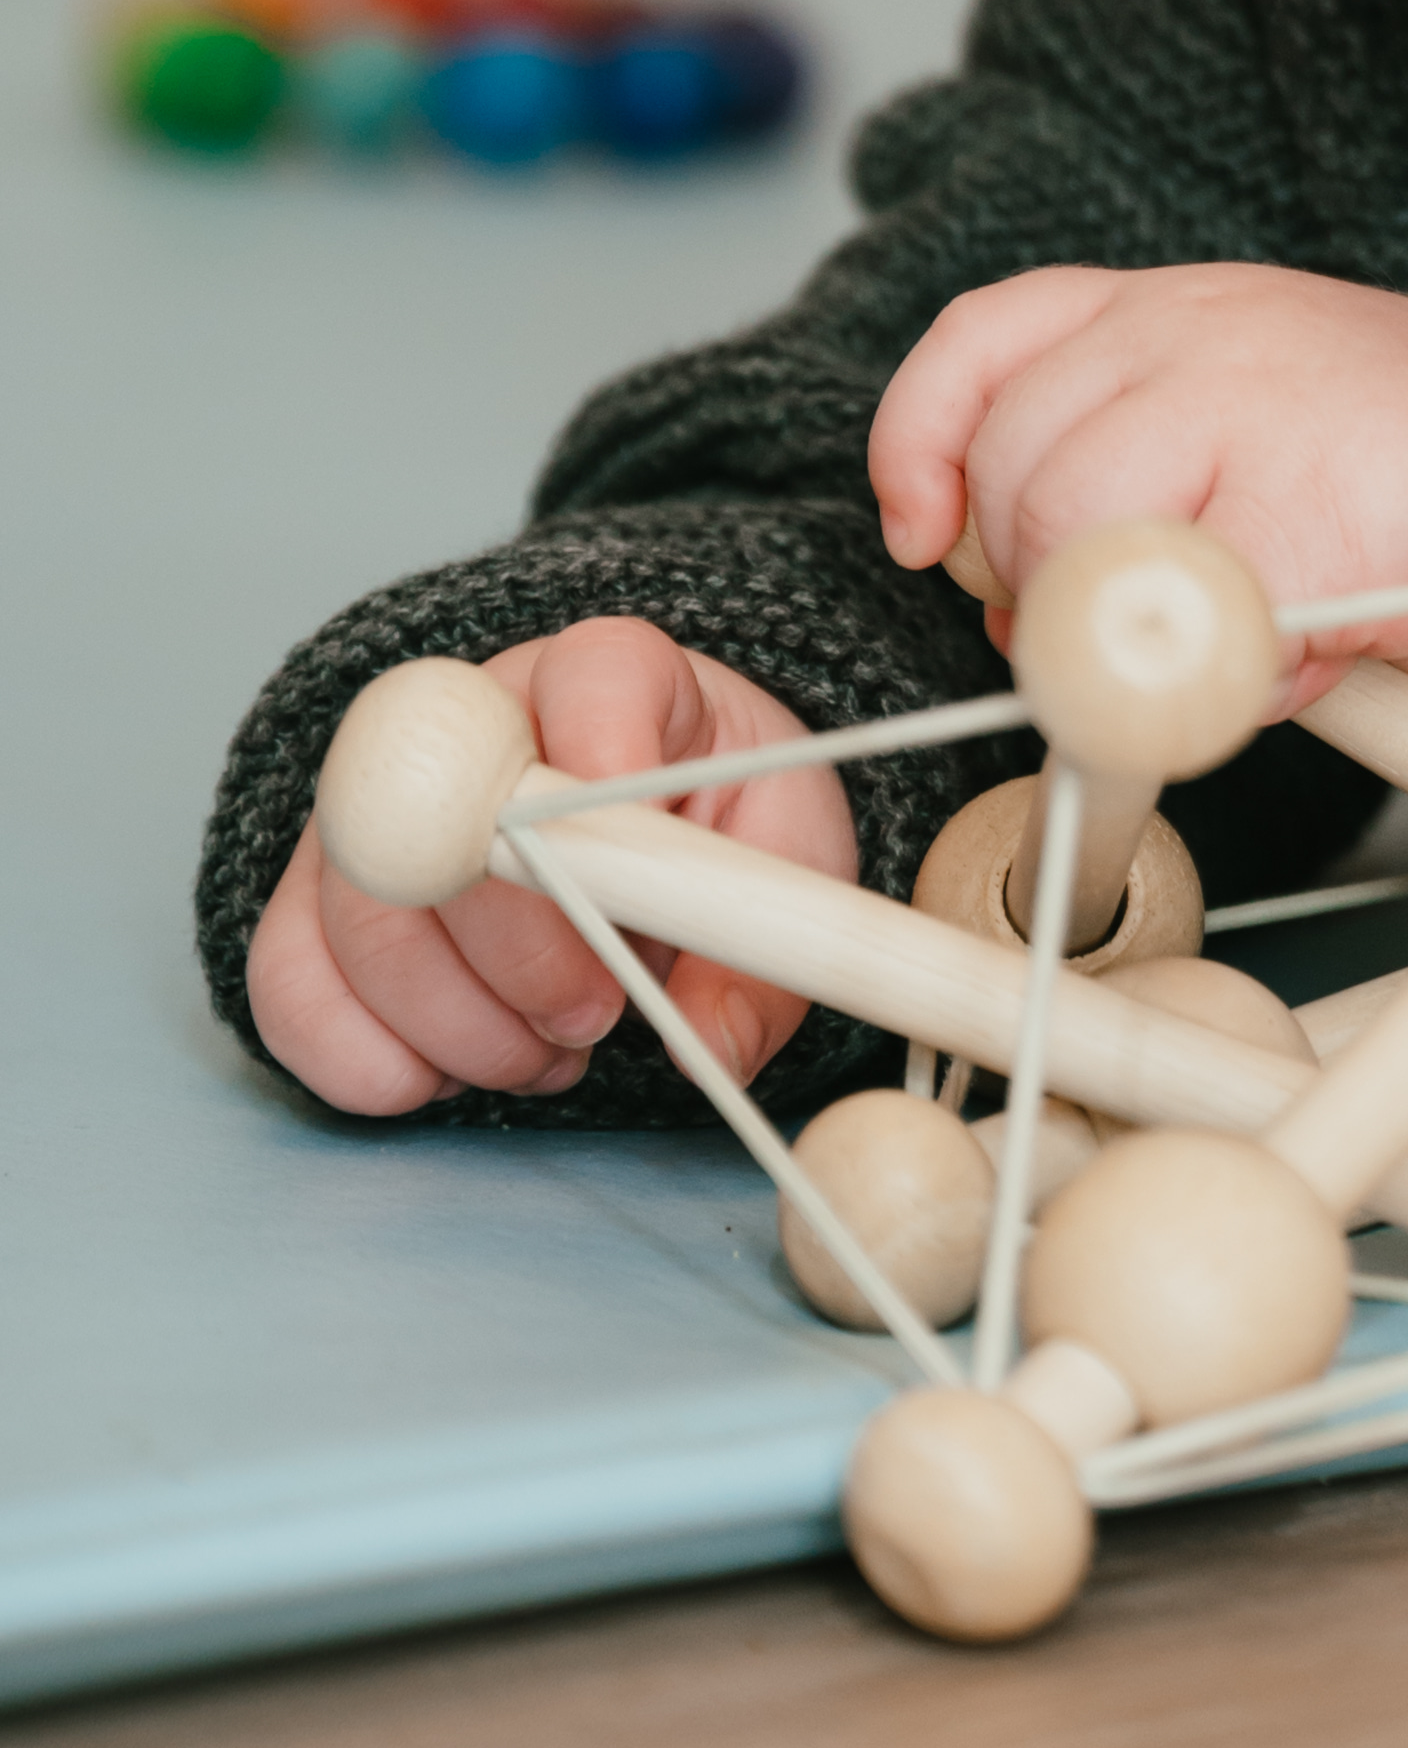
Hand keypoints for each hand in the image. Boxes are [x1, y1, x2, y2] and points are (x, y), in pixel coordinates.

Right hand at [245, 616, 856, 1117]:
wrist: (630, 818)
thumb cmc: (706, 819)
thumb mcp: (778, 859)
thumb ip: (759, 945)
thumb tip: (710, 1046)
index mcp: (611, 675)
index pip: (596, 672)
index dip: (608, 751)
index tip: (640, 851)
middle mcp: (471, 721)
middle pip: (448, 817)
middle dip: (525, 951)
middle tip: (593, 1017)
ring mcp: (379, 803)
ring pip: (361, 911)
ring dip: (455, 1023)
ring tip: (542, 1055)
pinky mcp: (316, 893)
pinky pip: (288, 979)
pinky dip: (364, 1058)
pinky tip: (445, 1075)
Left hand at [869, 263, 1407, 765]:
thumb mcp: (1244, 416)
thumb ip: (1123, 472)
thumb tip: (1018, 607)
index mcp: (1175, 306)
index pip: (986, 341)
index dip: (923, 445)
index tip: (923, 537)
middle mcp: (1196, 330)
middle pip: (1015, 466)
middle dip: (1045, 579)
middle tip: (1142, 625)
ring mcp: (1249, 406)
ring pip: (1076, 538)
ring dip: (1134, 626)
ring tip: (1241, 635)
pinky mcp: (1304, 508)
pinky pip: (1187, 618)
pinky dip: (1233, 671)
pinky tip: (1306, 656)